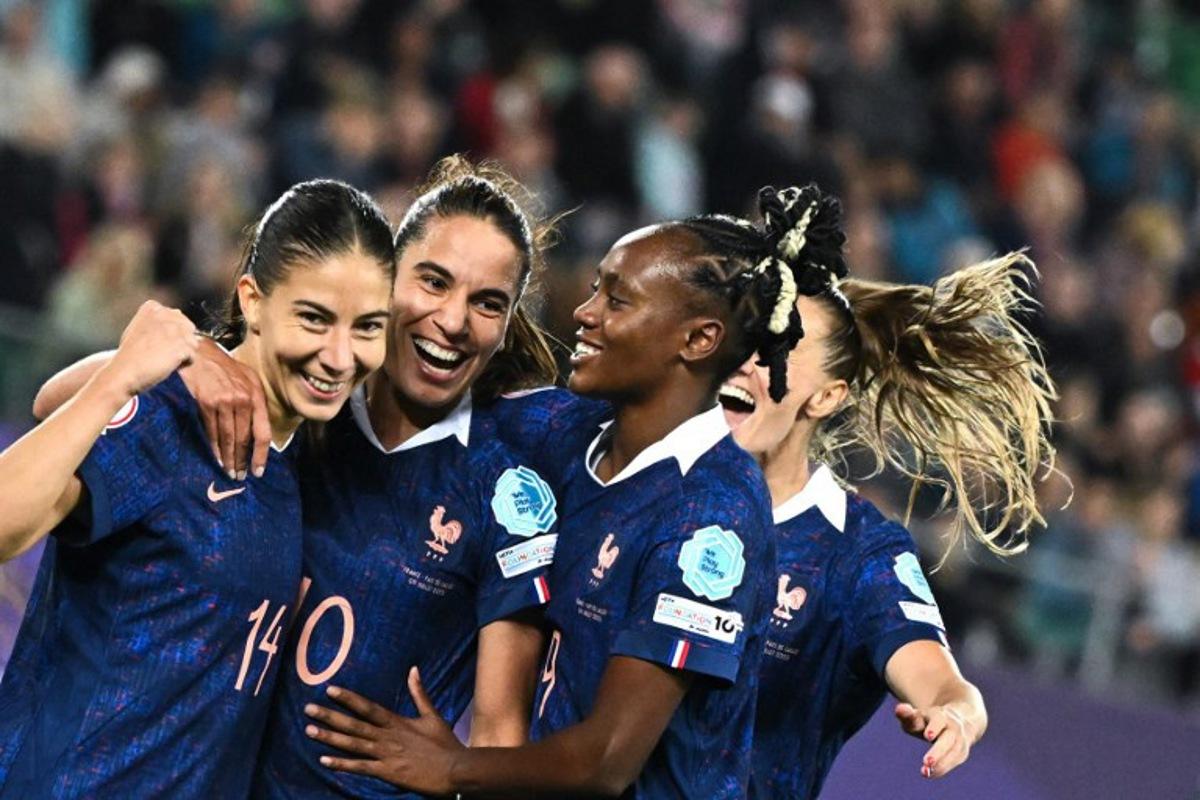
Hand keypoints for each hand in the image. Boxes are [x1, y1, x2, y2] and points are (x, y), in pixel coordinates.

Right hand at [104, 301, 197, 399]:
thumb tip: (178, 316)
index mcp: (153, 307)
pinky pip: (192, 356)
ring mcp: (174, 329)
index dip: (171, 334)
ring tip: (163, 359)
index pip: (177, 317)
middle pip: (188, 328)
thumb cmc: (130, 355)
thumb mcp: (139, 328)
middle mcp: (165, 314)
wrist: (124, 371)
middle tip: (161, 352)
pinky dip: (183, 364)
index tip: (155, 343)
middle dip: (180, 342)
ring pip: (192, 342)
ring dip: (182, 353)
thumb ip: (157, 320)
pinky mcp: (181, 345)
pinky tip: (167, 365)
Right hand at [179, 337, 269, 478]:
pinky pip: (212, 431)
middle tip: (241, 476)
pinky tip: (216, 458)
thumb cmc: (224, 368)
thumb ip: (254, 403)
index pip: (263, 432)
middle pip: (245, 438)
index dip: (261, 454)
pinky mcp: (206, 403)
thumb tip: (257, 432)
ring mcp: (225, 402)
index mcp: (256, 395)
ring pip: (228, 438)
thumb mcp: (247, 379)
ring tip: (229, 472)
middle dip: (242, 460)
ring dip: (228, 458)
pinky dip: (214, 447)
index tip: (259, 470)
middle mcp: (243, 400)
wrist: (198, 353)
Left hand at [305, 667, 464, 795]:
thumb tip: (413, 669)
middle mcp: (388, 736)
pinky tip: (324, 760)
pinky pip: (360, 767)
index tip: (330, 690)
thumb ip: (420, 693)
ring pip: (352, 744)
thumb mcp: (433, 715)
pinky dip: (342, 764)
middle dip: (330, 716)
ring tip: (309, 730)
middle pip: (354, 724)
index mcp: (397, 722)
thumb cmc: (445, 744)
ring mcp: (386, 755)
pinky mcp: (387, 772)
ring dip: (330, 737)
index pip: (368, 707)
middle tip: (308, 709)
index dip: (348, 698)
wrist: (456, 770)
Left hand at [894, 702, 974, 778]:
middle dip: (938, 751)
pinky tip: (930, 774)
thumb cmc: (928, 720)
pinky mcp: (961, 753)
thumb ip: (907, 715)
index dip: (934, 727)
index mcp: (940, 715)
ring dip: (941, 764)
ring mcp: (960, 740)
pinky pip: (953, 762)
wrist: (955, 722)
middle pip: (948, 739)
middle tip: (927, 762)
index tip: (928, 736)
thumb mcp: (917, 716)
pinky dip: (942, 769)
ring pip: (954, 752)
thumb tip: (899, 709)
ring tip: (925, 772)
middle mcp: (953, 727)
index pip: (939, 720)